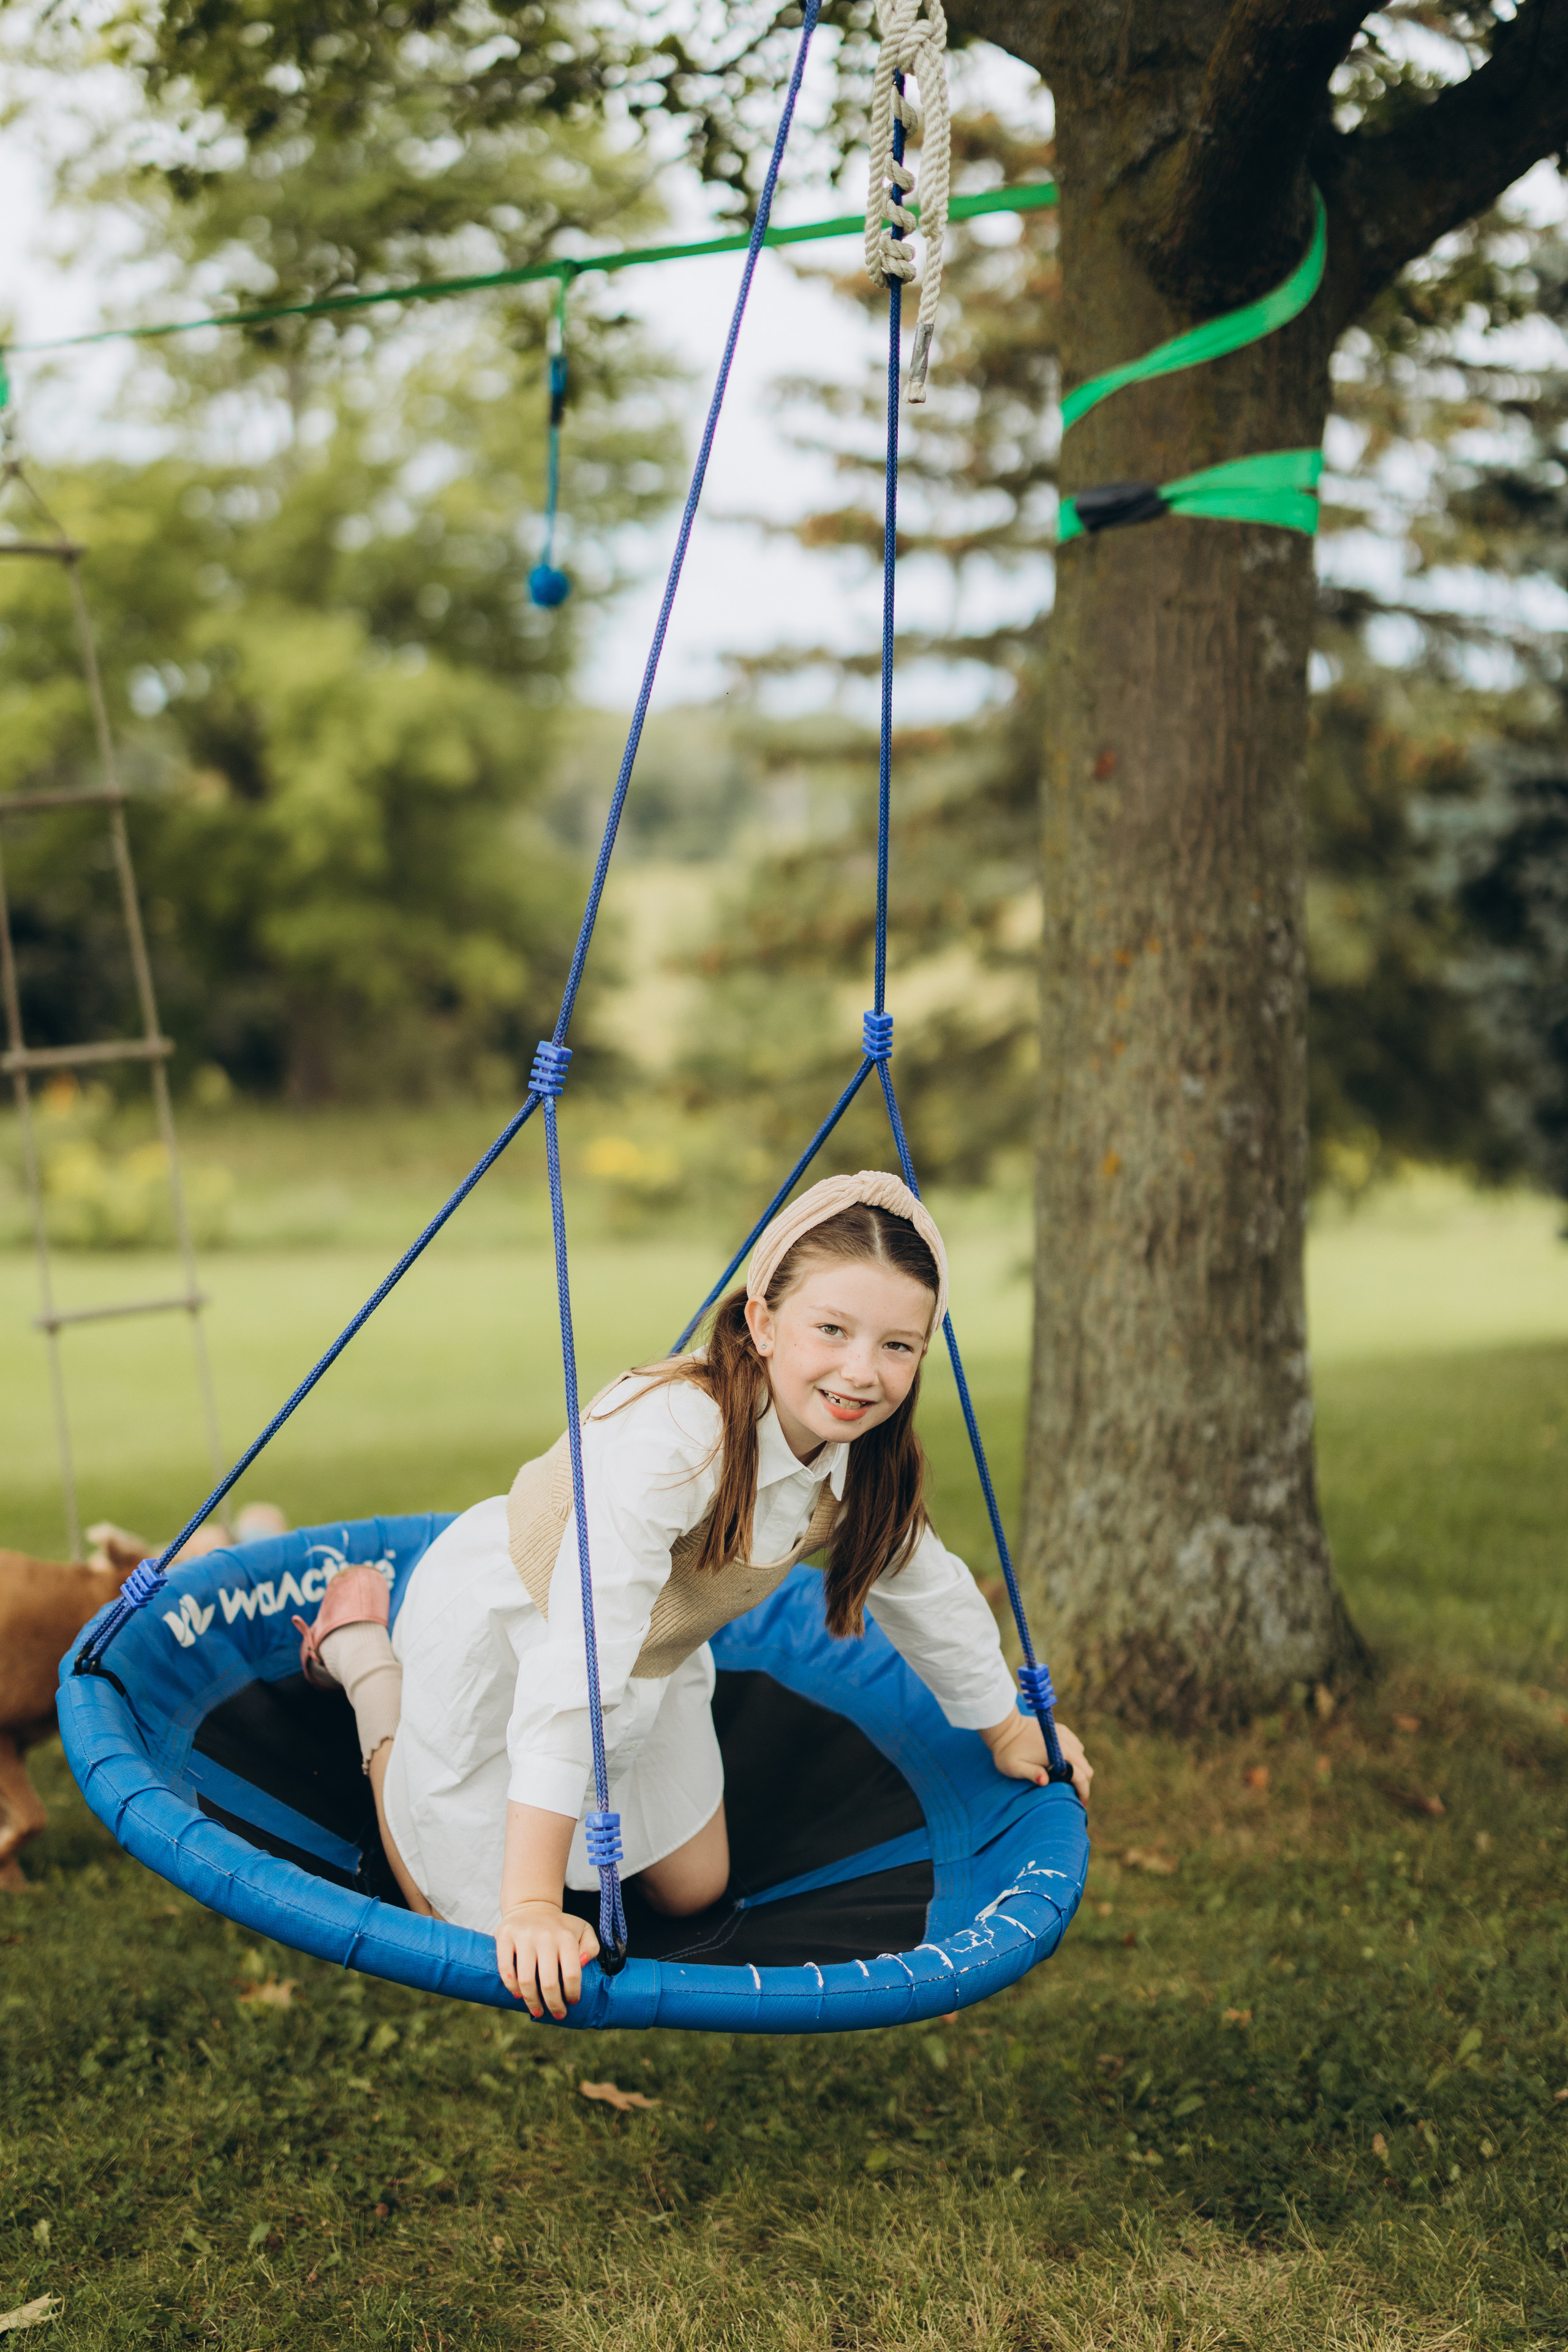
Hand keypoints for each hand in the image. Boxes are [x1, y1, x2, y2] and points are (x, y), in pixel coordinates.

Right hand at [494, 1901, 600, 2017]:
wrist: (532, 1905)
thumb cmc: (560, 1926)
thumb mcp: (582, 1930)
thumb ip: (591, 1947)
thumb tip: (583, 1963)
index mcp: (566, 1936)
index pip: (571, 1973)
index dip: (572, 1993)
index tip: (572, 2002)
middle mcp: (545, 1935)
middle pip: (548, 1982)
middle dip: (554, 2005)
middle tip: (557, 2014)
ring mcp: (524, 1936)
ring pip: (526, 1980)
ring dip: (532, 2001)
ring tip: (538, 2011)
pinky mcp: (505, 1936)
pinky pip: (506, 1968)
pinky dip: (511, 1987)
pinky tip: (518, 1996)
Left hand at [981, 1710, 1092, 1806]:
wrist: (1004, 1726)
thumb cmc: (1007, 1751)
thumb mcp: (1015, 1767)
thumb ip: (1031, 1773)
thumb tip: (1045, 1781)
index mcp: (1057, 1753)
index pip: (1080, 1776)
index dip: (1083, 1792)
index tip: (1080, 1804)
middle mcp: (1064, 1742)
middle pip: (1086, 1767)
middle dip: (1083, 1783)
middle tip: (1074, 1795)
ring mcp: (1064, 1734)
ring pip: (1082, 1757)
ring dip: (1079, 1770)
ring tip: (1068, 1782)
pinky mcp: (1060, 1730)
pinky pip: (1076, 1746)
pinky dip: (1075, 1758)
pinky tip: (1064, 1764)